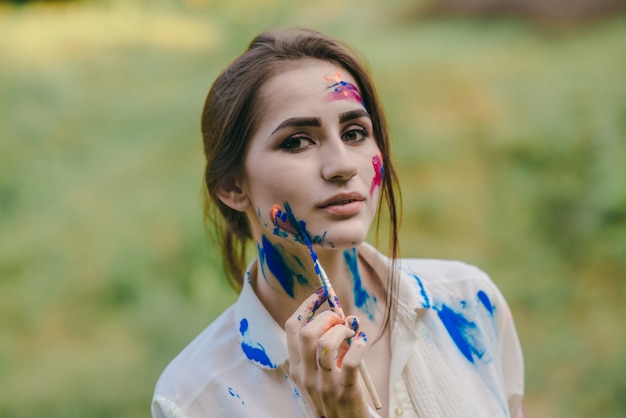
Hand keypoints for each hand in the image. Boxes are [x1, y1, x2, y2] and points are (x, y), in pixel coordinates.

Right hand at [285, 288, 369, 417]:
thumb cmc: (335, 398)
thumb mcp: (322, 374)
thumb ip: (332, 346)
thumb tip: (349, 316)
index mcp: (297, 368)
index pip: (292, 328)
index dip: (305, 306)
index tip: (320, 295)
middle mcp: (305, 375)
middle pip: (307, 332)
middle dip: (326, 316)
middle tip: (340, 319)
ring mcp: (323, 385)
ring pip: (325, 343)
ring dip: (342, 330)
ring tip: (351, 332)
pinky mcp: (345, 393)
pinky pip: (351, 362)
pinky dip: (359, 346)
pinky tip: (362, 342)